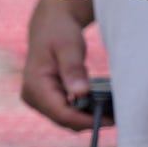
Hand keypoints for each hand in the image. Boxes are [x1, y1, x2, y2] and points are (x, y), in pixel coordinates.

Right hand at [20, 0, 102, 130]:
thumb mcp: (69, 47)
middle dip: (88, 120)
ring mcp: (36, 100)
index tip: (110, 120)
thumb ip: (73, 70)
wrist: (50, 26)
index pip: (61, 113)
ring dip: (85, 118)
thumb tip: (81, 93)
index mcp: (34, 85)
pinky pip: (64, 113)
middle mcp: (31, 96)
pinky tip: (97, 105)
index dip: (85, 120)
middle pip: (62, 120)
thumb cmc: (59, 33)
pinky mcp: (44, 100)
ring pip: (64, 119)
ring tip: (109, 110)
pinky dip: (81, 112)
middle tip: (116, 116)